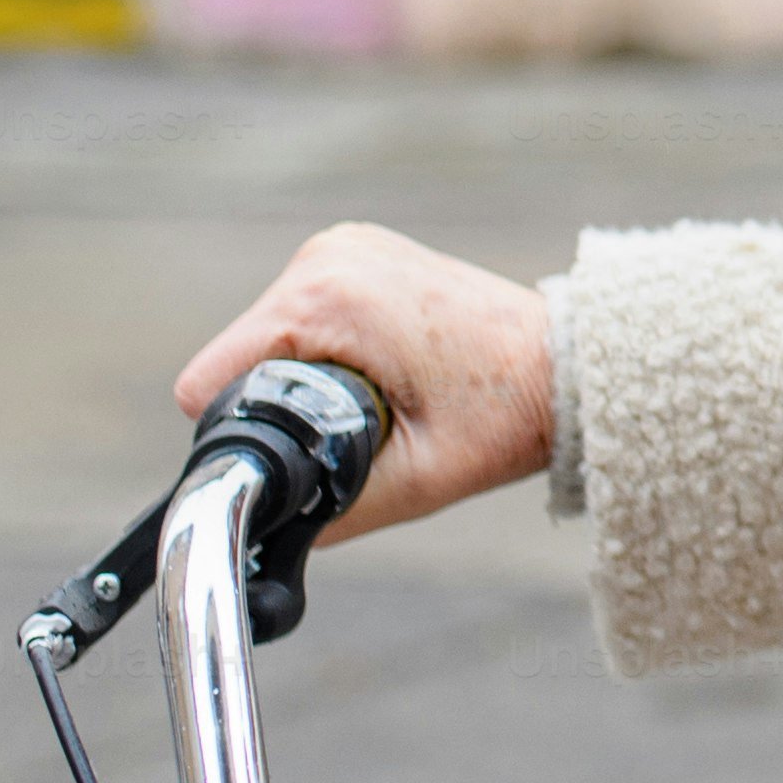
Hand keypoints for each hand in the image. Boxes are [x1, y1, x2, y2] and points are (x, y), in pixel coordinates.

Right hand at [173, 222, 557, 541]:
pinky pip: (305, 314)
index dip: (241, 432)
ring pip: (269, 336)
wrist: (568, 367)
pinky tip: (381, 369)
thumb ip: (323, 512)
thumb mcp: (412, 483)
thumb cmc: (505, 417)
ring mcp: (344, 246)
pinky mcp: (358, 252)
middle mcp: (327, 256)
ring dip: (303, 377)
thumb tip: (262, 535)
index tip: (296, 455)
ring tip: (379, 398)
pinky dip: (325, 349)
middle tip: (358, 428)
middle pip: (240, 356)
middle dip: (279, 404)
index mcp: (327, 298)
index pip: (213, 377)